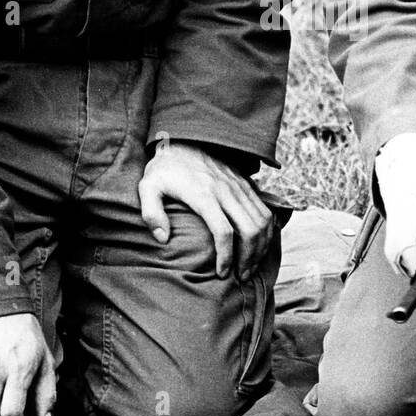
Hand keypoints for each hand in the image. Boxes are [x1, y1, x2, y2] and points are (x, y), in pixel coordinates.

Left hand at [139, 142, 273, 278]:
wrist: (183, 139)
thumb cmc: (164, 169)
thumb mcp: (148, 187)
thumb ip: (151, 213)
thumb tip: (163, 238)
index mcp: (203, 195)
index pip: (224, 231)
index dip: (226, 257)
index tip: (222, 273)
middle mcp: (226, 191)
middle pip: (250, 229)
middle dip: (249, 258)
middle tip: (240, 276)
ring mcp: (238, 186)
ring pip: (262, 221)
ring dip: (261, 247)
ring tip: (251, 266)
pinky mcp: (245, 184)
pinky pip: (265, 210)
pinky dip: (267, 231)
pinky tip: (259, 245)